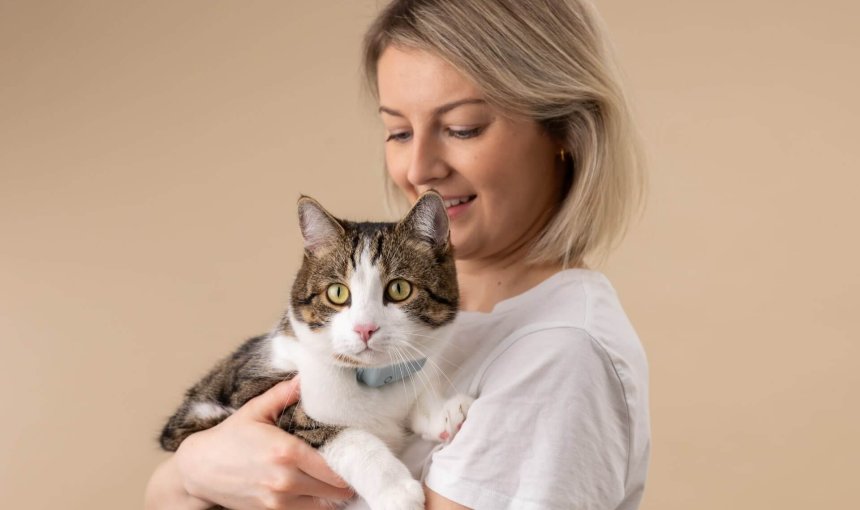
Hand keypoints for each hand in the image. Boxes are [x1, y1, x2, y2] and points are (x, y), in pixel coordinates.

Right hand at [174, 377, 353, 509]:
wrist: (199, 469)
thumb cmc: (229, 437)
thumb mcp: (256, 410)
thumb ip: (284, 394)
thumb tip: (306, 377)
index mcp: (287, 452)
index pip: (334, 466)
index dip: (351, 462)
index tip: (358, 455)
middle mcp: (286, 480)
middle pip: (334, 489)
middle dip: (347, 480)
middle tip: (355, 468)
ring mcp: (278, 501)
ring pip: (324, 505)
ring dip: (335, 495)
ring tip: (341, 481)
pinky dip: (318, 504)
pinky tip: (321, 492)